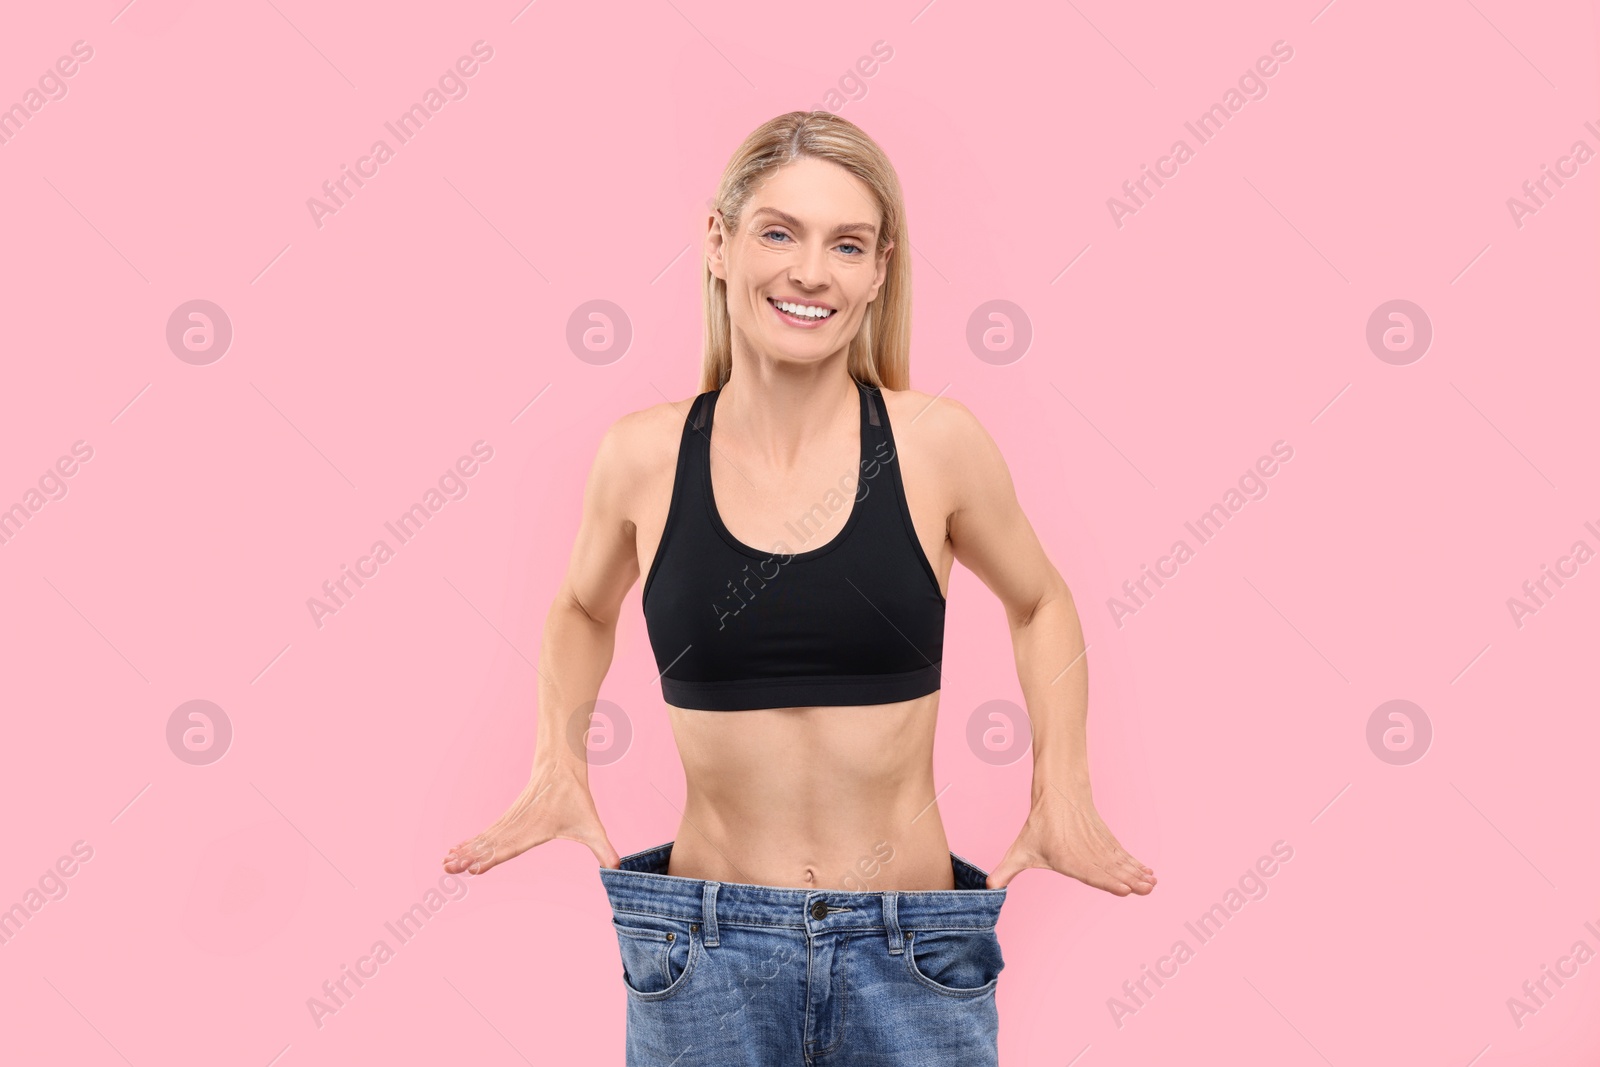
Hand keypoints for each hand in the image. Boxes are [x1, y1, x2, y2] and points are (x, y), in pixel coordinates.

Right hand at [442, 762, 620, 875]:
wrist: (560, 769)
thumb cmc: (576, 800)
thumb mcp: (591, 826)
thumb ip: (604, 848)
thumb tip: (619, 868)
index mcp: (534, 830)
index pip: (510, 847)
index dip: (493, 858)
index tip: (475, 867)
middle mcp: (518, 827)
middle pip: (489, 845)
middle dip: (469, 857)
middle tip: (448, 869)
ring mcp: (509, 822)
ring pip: (483, 839)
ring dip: (464, 851)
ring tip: (444, 864)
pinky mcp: (506, 819)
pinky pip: (484, 834)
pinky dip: (469, 843)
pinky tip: (454, 851)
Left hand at [986, 782, 1154, 894]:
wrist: (1058, 793)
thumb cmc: (1039, 825)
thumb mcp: (1021, 849)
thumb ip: (1006, 870)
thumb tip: (988, 888)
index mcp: (1067, 858)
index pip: (1090, 873)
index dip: (1108, 882)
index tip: (1125, 889)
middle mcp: (1086, 852)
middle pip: (1111, 869)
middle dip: (1130, 880)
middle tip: (1147, 890)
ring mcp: (1098, 845)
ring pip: (1120, 861)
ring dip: (1137, 872)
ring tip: (1152, 884)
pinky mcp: (1106, 839)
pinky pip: (1124, 853)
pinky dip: (1137, 863)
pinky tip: (1149, 872)